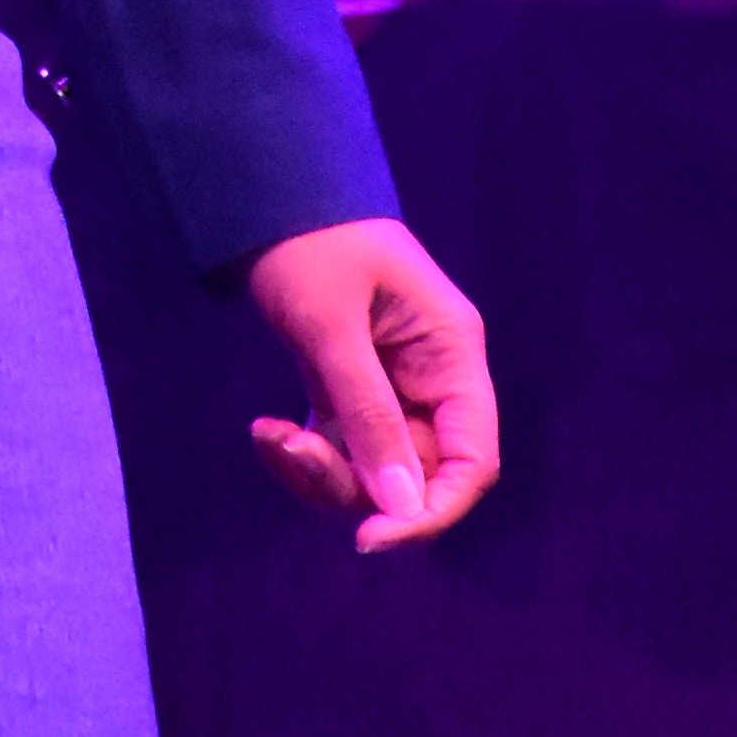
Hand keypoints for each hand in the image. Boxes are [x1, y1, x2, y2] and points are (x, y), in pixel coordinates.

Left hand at [239, 216, 499, 551]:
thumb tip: (400, 507)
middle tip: (294, 453)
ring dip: (321, 471)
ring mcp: (391, 387)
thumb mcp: (332, 326)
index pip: (471, 460)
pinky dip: (304, 453)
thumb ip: (367, 414)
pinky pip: (341, 449)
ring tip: (270, 437)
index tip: (373, 538)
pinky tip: (265, 431)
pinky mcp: (350, 391)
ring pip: (373, 471)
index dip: (433, 510)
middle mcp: (431, 377)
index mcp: (451, 353)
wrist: (265, 197)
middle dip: (356, 484)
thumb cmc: (309, 246)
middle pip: (416, 475)